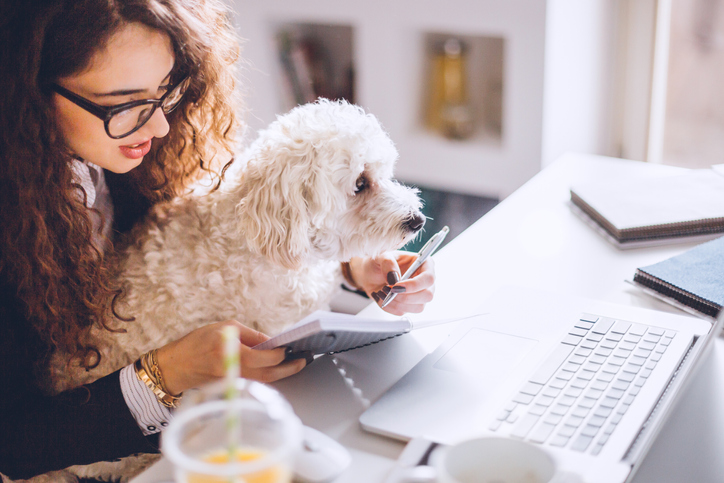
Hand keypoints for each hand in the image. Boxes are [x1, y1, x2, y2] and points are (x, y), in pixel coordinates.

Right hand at [156, 320, 306, 393]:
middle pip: (268, 374)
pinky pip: (256, 382)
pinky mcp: (232, 388)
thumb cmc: (198, 342)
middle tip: (302, 361)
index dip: (280, 354)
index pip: (264, 357)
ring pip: (264, 380)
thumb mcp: (224, 327)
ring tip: (295, 364)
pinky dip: (269, 376)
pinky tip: (278, 370)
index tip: (289, 348)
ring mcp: (233, 381)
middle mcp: (233, 369)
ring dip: (282, 373)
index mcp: (231, 351)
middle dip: (289, 368)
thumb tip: (272, 342)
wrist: (177, 365)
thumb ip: (251, 335)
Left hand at [348, 251, 435, 315]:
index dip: (414, 285)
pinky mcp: (409, 305)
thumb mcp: (381, 256)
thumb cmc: (379, 263)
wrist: (370, 275)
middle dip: (405, 296)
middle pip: (427, 295)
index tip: (397, 286)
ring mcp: (419, 295)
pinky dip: (390, 307)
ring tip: (383, 291)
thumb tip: (394, 278)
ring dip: (397, 303)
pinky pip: (403, 312)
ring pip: (417, 307)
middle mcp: (424, 280)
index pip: (428, 278)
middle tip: (389, 290)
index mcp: (424, 264)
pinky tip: (383, 297)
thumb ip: (388, 264)